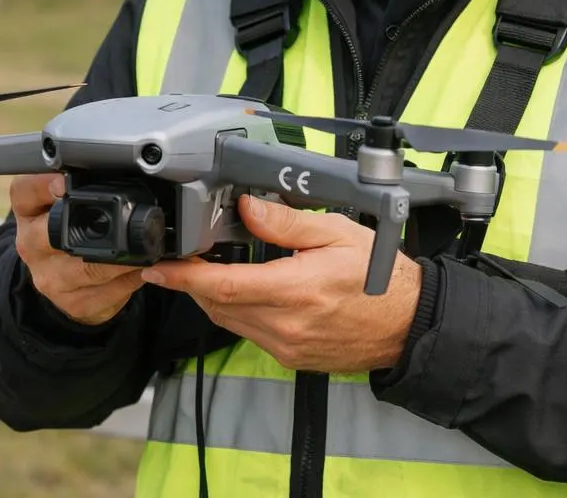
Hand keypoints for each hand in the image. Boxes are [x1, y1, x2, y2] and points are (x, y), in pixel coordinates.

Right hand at [10, 173, 146, 325]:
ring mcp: (49, 278)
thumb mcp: (67, 202)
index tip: (63, 182)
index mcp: (28, 212)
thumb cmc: (74, 230)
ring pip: (88, 268)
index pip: (24, 191)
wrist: (69, 282)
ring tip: (146, 247)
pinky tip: (140, 269)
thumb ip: (82, 181)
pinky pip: (107, 292)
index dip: (42, 184)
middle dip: (99, 228)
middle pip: (58, 233)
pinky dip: (130, 279)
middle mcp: (31, 245)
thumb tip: (115, 165)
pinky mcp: (71, 302)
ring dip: (123, 258)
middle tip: (128, 220)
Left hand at [140, 194, 421, 373]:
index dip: (183, 278)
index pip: (223, 286)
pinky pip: (249, 334)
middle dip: (194, 284)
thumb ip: (287, 222)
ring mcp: (287, 346)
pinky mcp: (290, 358)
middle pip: (218, 306)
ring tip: (210, 272)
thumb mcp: (338, 233)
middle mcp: (286, 325)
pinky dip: (237, 312)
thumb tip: (248, 208)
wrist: (409, 324)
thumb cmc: (381, 277)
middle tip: (182, 260)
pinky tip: (247, 292)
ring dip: (213, 298)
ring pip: (229, 322)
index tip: (158, 268)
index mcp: (296, 290)